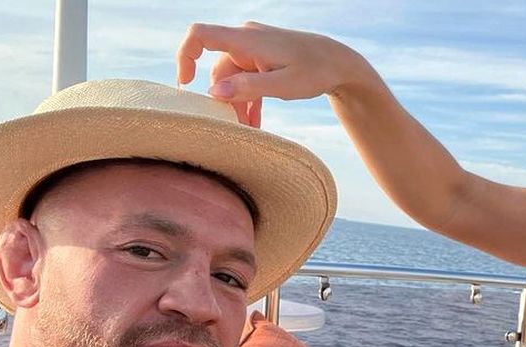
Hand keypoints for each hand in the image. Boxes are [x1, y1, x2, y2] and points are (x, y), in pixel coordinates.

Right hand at [176, 22, 367, 125]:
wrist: (340, 62)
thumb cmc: (315, 71)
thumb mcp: (283, 85)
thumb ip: (249, 88)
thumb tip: (214, 94)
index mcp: (246, 40)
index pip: (200, 35)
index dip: (185, 56)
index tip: (186, 84)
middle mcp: (246, 40)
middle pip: (219, 70)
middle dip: (225, 102)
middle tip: (237, 129)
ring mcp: (254, 50)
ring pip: (233, 80)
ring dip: (238, 105)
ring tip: (249, 131)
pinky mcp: (262, 60)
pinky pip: (246, 80)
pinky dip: (248, 100)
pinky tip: (254, 124)